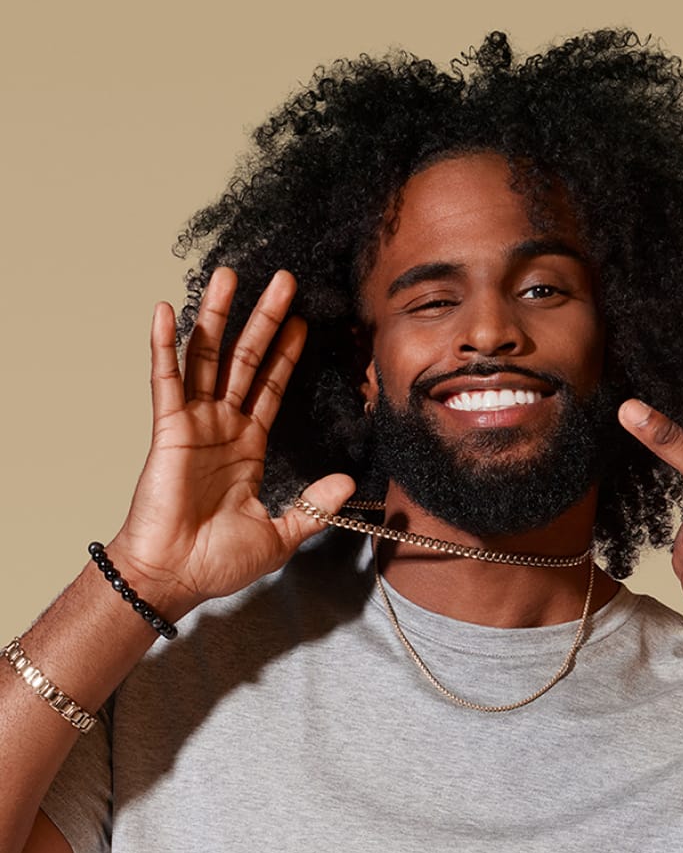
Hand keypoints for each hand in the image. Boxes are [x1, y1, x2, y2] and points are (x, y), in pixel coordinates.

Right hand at [110, 267, 354, 614]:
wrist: (176, 576)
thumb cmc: (217, 560)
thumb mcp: (280, 534)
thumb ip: (313, 506)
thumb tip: (348, 483)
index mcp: (247, 445)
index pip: (271, 386)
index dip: (286, 354)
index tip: (303, 321)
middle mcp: (222, 425)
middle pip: (245, 358)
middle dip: (264, 318)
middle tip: (283, 280)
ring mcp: (194, 423)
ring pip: (207, 358)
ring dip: (217, 316)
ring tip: (228, 276)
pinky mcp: (169, 429)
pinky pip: (166, 381)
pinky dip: (164, 346)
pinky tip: (165, 312)